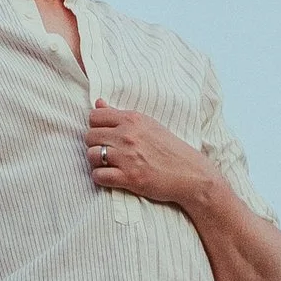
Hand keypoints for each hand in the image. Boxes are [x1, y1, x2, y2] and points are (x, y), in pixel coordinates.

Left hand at [87, 99, 207, 211]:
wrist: (190, 174)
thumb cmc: (169, 148)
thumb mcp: (147, 124)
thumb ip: (120, 114)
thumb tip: (98, 102)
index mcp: (132, 119)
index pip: (94, 117)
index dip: (96, 127)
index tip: (104, 135)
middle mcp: (127, 135)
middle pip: (89, 136)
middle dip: (94, 145)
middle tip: (106, 152)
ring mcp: (127, 157)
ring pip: (91, 155)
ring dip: (96, 162)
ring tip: (107, 165)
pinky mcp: (129, 178)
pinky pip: (99, 176)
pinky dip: (100, 178)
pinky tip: (109, 177)